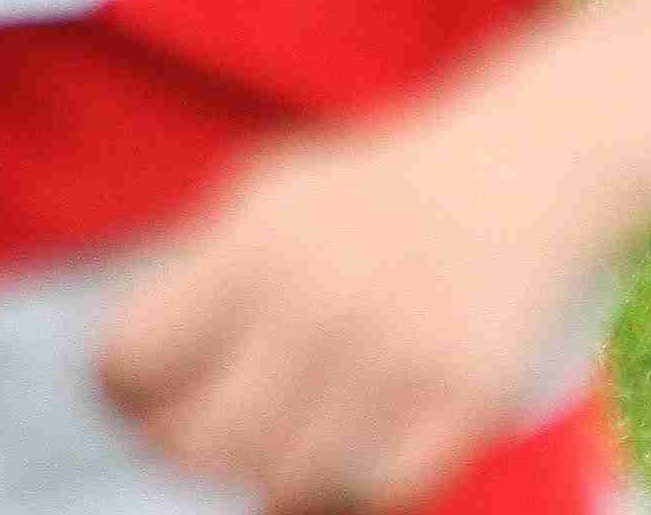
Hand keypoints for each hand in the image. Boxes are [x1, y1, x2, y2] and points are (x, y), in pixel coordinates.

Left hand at [95, 101, 612, 509]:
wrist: (534, 168)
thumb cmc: (379, 194)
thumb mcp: (273, 193)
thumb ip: (194, 275)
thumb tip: (117, 382)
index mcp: (259, 242)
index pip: (130, 362)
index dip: (132, 389)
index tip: (157, 389)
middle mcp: (322, 299)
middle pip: (195, 444)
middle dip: (197, 444)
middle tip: (227, 425)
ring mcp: (399, 355)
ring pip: (280, 484)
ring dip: (279, 471)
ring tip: (299, 436)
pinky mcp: (467, 399)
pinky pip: (374, 498)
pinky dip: (357, 490)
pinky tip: (360, 449)